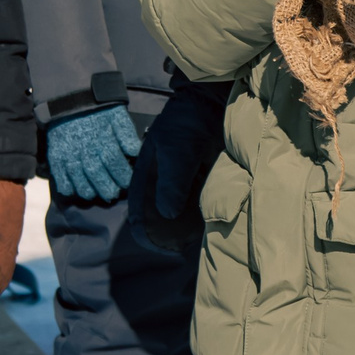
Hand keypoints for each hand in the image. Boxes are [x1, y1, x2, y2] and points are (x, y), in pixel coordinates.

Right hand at [45, 104, 140, 202]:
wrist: (70, 98)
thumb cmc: (98, 110)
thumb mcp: (117, 115)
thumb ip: (127, 134)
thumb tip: (135, 152)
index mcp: (103, 140)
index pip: (115, 164)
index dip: (123, 177)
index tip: (128, 183)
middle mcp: (86, 151)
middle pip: (98, 176)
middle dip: (108, 189)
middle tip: (113, 193)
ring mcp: (69, 155)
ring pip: (80, 183)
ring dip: (90, 192)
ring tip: (96, 193)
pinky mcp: (56, 158)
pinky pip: (61, 180)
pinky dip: (69, 189)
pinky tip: (76, 190)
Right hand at [129, 81, 228, 252]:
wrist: (213, 106)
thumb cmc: (186, 125)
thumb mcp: (175, 150)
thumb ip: (172, 181)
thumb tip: (168, 213)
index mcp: (149, 178)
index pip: (140, 212)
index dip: (146, 231)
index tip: (159, 247)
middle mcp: (166, 186)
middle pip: (163, 219)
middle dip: (170, 235)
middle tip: (182, 248)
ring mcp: (186, 186)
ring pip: (184, 216)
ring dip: (189, 229)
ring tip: (198, 243)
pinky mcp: (206, 184)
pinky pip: (204, 207)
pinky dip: (207, 217)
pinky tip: (215, 227)